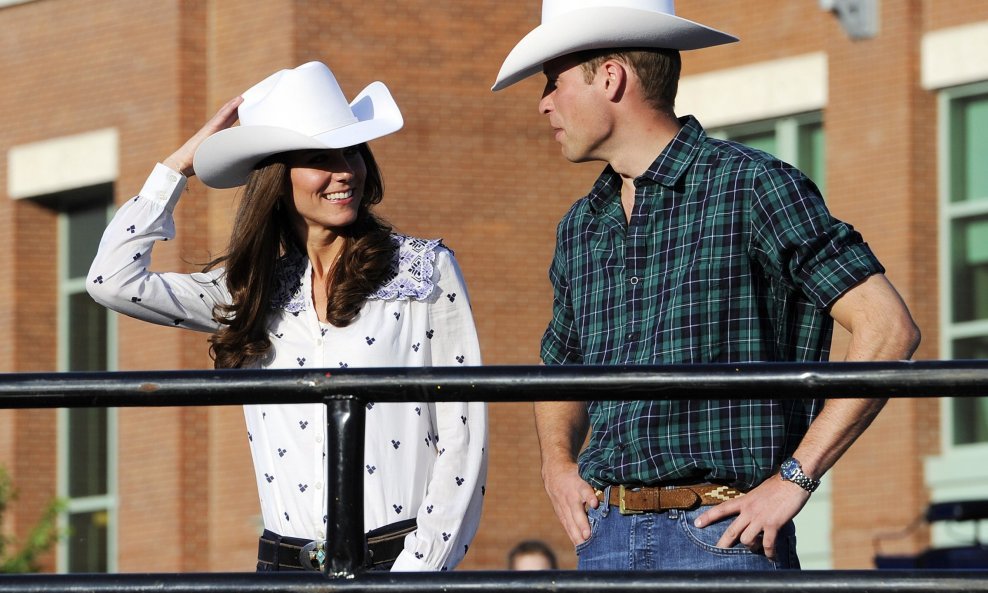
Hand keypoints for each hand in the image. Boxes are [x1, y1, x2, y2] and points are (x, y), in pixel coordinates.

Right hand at [162, 96, 242, 177]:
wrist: (182, 164)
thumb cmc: (198, 166)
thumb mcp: (216, 161)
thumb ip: (227, 161)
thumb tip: (241, 170)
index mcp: (215, 136)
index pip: (228, 123)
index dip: (235, 115)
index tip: (246, 110)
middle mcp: (213, 130)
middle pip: (227, 115)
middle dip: (236, 107)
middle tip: (247, 99)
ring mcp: (211, 128)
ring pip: (225, 113)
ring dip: (234, 104)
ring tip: (243, 97)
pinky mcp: (210, 129)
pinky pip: (222, 116)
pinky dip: (231, 108)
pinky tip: (238, 101)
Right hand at [542, 460, 598, 545]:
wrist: (554, 471)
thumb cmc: (577, 474)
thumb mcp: (586, 472)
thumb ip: (598, 482)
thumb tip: (618, 489)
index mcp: (578, 484)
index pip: (584, 490)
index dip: (589, 496)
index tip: (595, 504)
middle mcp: (570, 496)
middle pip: (576, 511)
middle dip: (582, 524)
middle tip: (588, 536)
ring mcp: (563, 505)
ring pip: (570, 521)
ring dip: (577, 534)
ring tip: (584, 546)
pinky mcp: (560, 513)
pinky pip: (566, 525)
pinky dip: (573, 536)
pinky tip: (579, 547)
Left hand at [693, 475, 809, 559]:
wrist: (793, 481)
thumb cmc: (778, 484)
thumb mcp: (758, 492)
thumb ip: (752, 503)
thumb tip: (750, 512)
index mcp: (744, 501)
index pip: (721, 509)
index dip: (708, 517)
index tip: (697, 524)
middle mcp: (749, 511)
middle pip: (731, 531)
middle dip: (723, 544)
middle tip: (717, 553)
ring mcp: (760, 518)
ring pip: (746, 540)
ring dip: (751, 547)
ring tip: (757, 549)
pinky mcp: (773, 524)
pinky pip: (768, 544)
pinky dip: (769, 553)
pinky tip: (771, 557)